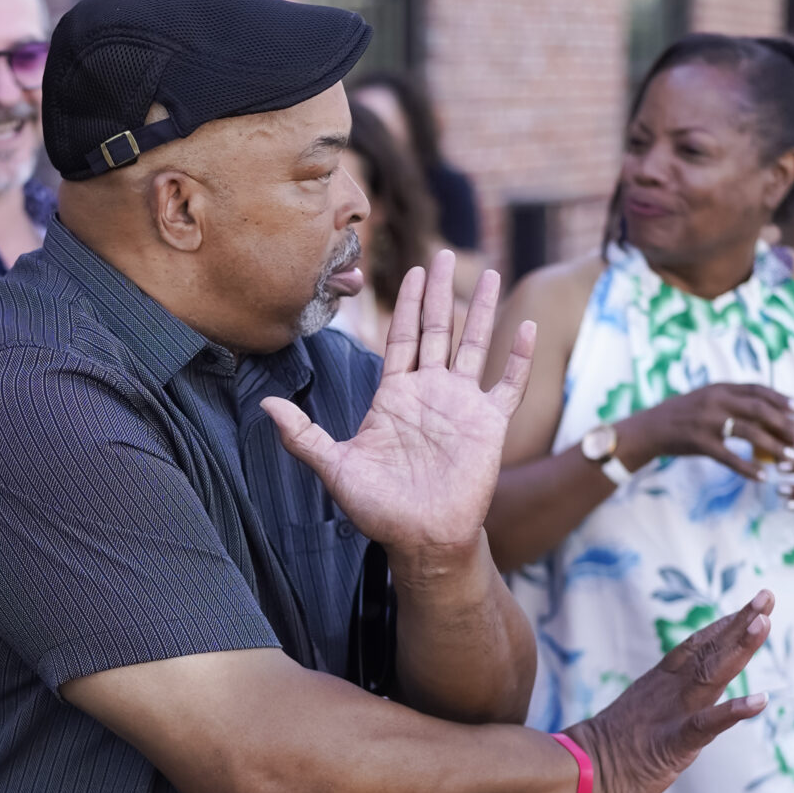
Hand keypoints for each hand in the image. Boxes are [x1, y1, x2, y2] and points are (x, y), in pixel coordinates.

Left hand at [263, 256, 535, 567]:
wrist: (422, 539)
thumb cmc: (379, 509)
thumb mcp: (335, 467)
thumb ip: (302, 434)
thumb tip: (265, 405)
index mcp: (395, 396)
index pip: (401, 337)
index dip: (407, 304)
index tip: (412, 272)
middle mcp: (430, 392)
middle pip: (437, 329)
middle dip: (440, 292)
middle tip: (443, 253)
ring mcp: (462, 405)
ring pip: (474, 345)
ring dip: (481, 310)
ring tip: (490, 272)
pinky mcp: (490, 424)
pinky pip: (508, 383)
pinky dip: (519, 357)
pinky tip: (527, 329)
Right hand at [565, 593, 771, 792]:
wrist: (576, 770)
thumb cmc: (606, 749)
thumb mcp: (638, 714)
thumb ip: (659, 700)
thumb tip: (672, 693)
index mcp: (659, 685)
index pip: (695, 647)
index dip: (723, 626)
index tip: (749, 607)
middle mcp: (668, 691)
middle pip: (709, 651)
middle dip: (739, 623)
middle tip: (766, 596)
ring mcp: (671, 714)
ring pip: (711, 674)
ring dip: (739, 648)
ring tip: (764, 622)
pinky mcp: (673, 744)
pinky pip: (707, 725)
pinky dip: (734, 711)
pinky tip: (761, 700)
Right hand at [620, 383, 793, 476]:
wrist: (649, 429)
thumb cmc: (682, 415)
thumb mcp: (706, 398)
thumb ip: (732, 400)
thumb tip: (768, 410)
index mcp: (719, 387)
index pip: (758, 389)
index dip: (782, 398)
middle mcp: (715, 401)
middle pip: (760, 410)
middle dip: (786, 424)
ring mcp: (707, 422)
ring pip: (749, 433)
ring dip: (774, 446)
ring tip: (791, 458)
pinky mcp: (700, 443)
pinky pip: (730, 457)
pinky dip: (748, 468)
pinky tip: (763, 477)